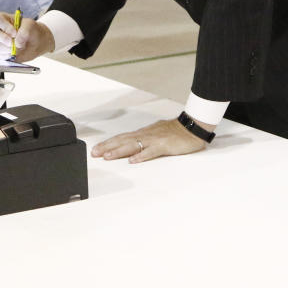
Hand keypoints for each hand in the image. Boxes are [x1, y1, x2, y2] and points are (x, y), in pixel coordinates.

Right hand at [0, 11, 53, 61]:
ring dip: (6, 48)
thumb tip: (17, 43)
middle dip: (0, 38)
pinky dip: (7, 55)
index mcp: (2, 19)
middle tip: (11, 43)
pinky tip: (15, 53)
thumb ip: (25, 31)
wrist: (35, 44)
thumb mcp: (31, 26)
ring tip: (18, 48)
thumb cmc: (31, 31)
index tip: (15, 33)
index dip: (5, 26)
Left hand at [91, 118, 213, 162]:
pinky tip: (133, 160)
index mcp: (143, 134)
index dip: (108, 144)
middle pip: (123, 141)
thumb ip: (144, 140)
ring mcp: (154, 140)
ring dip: (119, 151)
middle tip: (95, 153)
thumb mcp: (156, 135)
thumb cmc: (175, 132)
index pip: (121, 138)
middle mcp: (145, 135)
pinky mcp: (164, 145)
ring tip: (108, 156)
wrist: (192, 127)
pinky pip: (151, 151)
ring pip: (133, 145)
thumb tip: (133, 147)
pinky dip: (141, 155)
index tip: (97, 149)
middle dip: (107, 147)